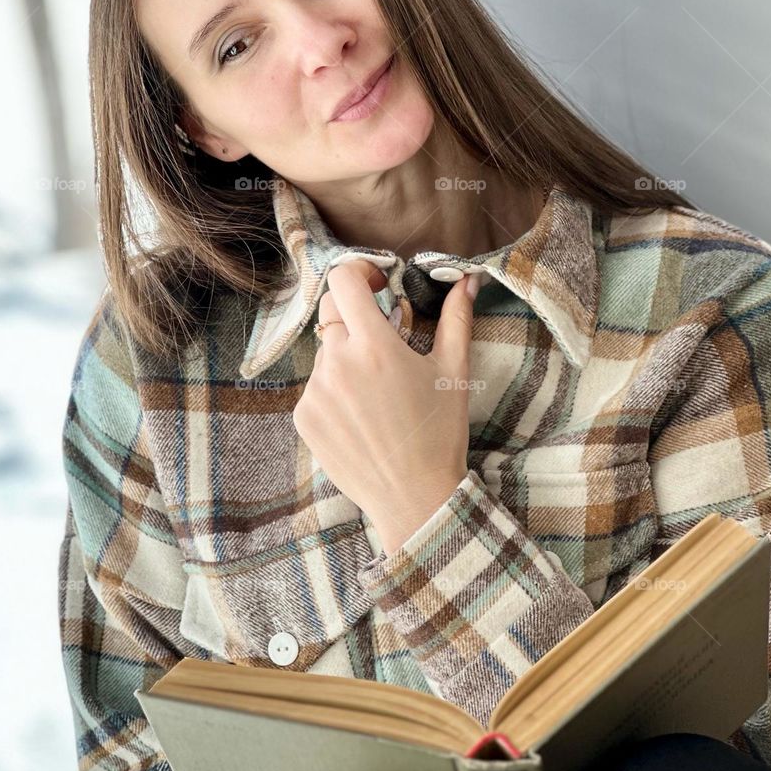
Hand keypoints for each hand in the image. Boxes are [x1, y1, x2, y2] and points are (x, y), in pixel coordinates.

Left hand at [292, 259, 478, 552]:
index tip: (378, 286)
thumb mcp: (453, 371)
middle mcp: (337, 364)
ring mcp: (315, 392)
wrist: (413, 498)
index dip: (360, 273)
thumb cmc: (439, 433)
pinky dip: (336, 391)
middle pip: (332, 312)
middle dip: (356, 314)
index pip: (343, 280)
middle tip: (383, 338)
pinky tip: (363, 417)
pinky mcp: (303, 418)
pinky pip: (316, 387)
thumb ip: (456, 318)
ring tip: (379, 393)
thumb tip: (467, 280)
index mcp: (374, 346)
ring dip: (348, 358)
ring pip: (326, 353)